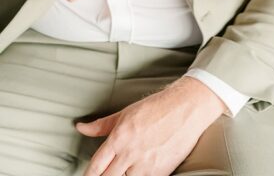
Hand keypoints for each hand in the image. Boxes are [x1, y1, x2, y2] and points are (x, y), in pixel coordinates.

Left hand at [78, 77, 225, 175]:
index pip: (95, 167)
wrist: (188, 106)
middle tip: (108, 173)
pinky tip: (141, 169)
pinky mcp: (162, 170)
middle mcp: (130, 153)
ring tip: (128, 168)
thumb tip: (82, 128)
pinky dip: (141, 175)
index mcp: (119, 138)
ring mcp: (146, 164)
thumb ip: (102, 125)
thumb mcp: (126, 112)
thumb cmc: (159, 106)